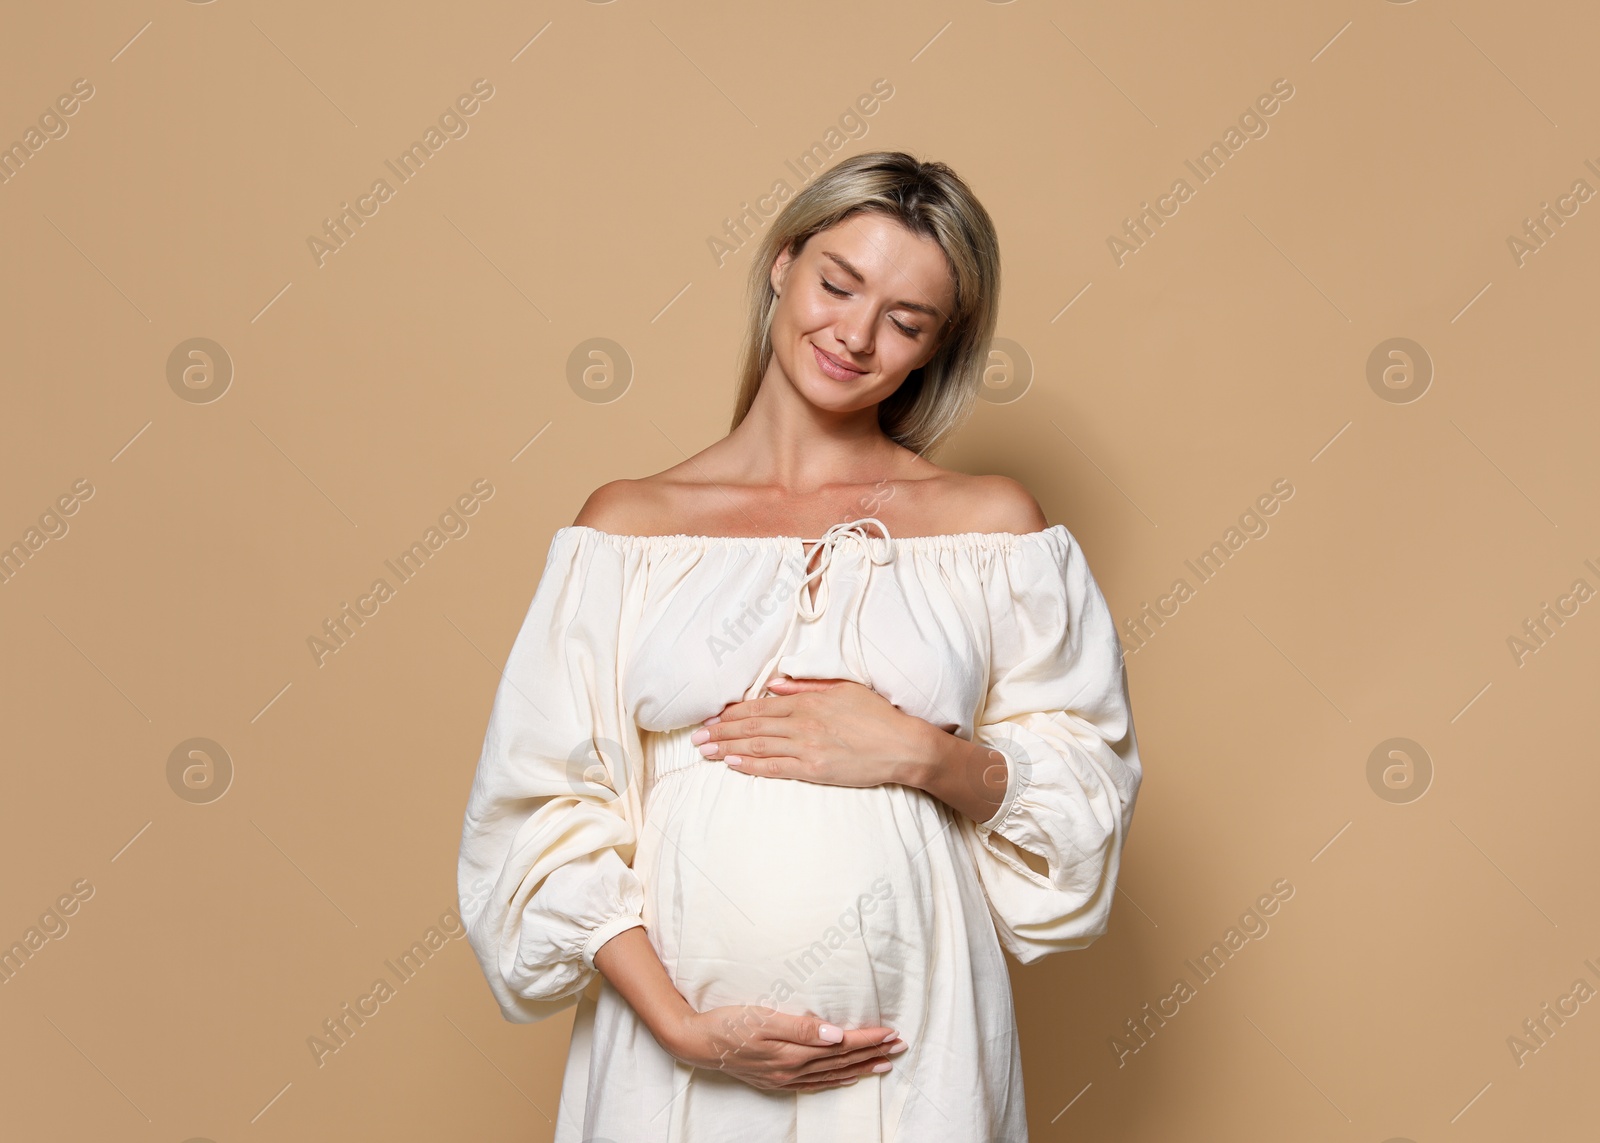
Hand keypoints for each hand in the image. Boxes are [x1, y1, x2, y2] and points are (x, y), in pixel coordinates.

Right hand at [663, 1004, 906, 1091]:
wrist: (698, 1043)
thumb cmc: (729, 1023)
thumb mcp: (763, 1018)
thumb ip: (801, 1027)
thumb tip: (836, 1035)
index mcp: (793, 1052)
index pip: (841, 1045)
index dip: (868, 1039)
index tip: (892, 1032)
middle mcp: (793, 1069)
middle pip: (842, 1061)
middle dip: (873, 1053)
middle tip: (900, 1046)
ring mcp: (785, 1078)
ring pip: (832, 1074)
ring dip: (861, 1068)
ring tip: (885, 1063)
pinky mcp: (777, 1079)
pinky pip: (815, 1084)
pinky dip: (835, 1081)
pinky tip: (846, 1078)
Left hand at [691, 677, 933, 788]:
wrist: (902, 746)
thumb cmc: (877, 716)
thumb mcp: (843, 689)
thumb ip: (806, 687)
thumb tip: (773, 684)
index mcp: (808, 702)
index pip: (759, 706)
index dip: (731, 713)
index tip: (711, 716)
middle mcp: (802, 723)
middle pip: (751, 726)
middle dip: (720, 730)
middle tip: (696, 736)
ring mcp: (806, 747)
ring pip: (757, 745)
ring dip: (727, 747)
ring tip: (704, 750)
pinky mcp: (813, 769)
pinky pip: (774, 767)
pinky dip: (750, 765)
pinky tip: (731, 763)